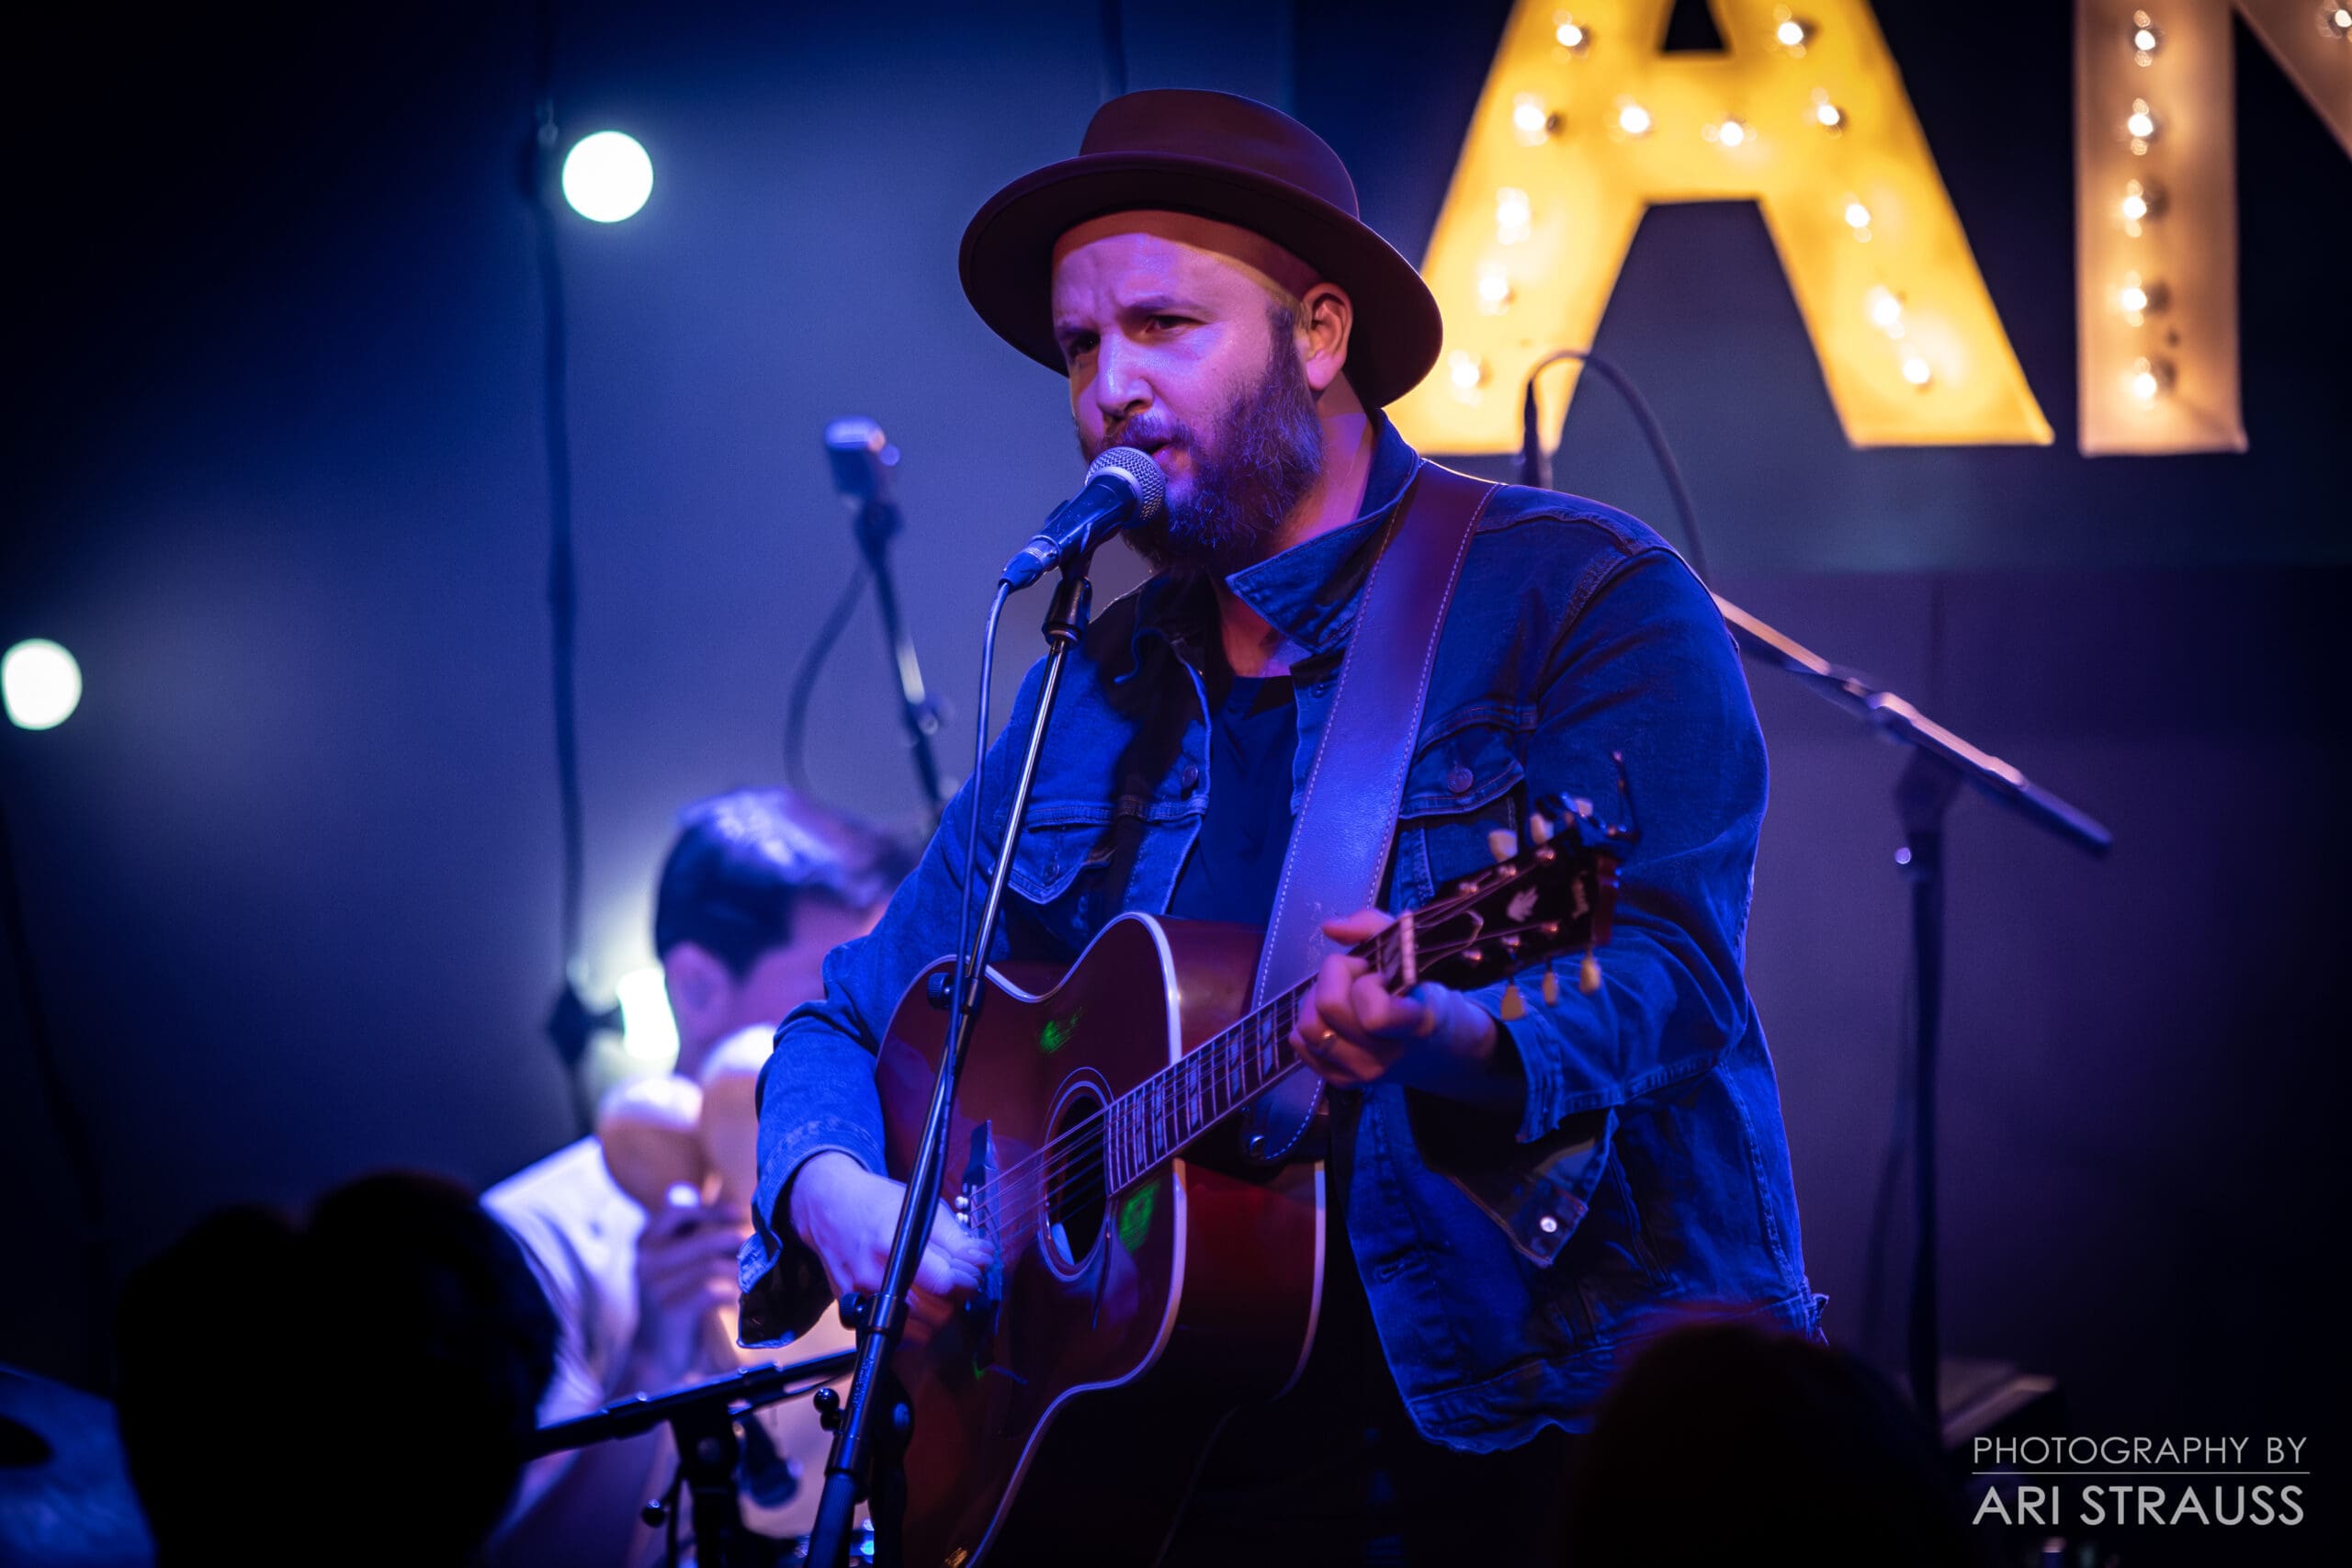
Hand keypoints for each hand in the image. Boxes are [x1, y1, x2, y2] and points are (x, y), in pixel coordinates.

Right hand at [629, 1193, 751, 1387]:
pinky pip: (710, 1292)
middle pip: (704, 1241)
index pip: (678, 1212)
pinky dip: (731, 1294)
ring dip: (740, 1272)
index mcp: (645, 1241)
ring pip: (711, 1267)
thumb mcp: (671, 1261)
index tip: (740, 1214)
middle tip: (757, 1251)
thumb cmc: (671, 1299)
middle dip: (736, 1245)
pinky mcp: (669, 1310)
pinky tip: (740, 1300)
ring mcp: (655, 1286)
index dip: (712, 1211)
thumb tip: (699, 1189)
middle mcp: (646, 1260)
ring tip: (757, 1277)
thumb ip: (685, 1230)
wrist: (653, 1353)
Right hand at [787, 1152, 990, 1343]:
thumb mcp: (919, 1205)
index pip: (945, 1282)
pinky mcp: (853, 1312)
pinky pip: (897, 1338)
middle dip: (958, 1297)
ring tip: (939, 1293)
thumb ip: (954, 1236)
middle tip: (958, 1280)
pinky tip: (919, 1308)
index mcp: (892, 1243)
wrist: (828, 1209)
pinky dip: (915, 1330)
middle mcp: (873, 1275)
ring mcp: (861, 1297)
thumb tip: (983, 1259)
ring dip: (939, 1315)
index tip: (972, 1270)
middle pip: (937, 1311)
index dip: (968, 1278)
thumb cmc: (876, 1203)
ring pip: (921, 1331)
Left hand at [1287, 909, 1525, 1114]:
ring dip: (1316, 999)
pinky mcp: (1340, 1081)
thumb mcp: (1412, 951)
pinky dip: (1309, 1020)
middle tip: (1356, 975)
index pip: (1375, 1015)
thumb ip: (1373, 926)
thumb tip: (1329, 928)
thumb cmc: (1424, 993)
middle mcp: (1386, 1057)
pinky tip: (1333, 1016)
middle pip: (1329, 1009)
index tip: (1381, 977)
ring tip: (1341, 993)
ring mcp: (1361, 1074)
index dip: (1367, 985)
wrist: (1441, 1048)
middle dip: (1335, 976)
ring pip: (1308, 1027)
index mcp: (1414, 1025)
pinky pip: (1299, 1045)